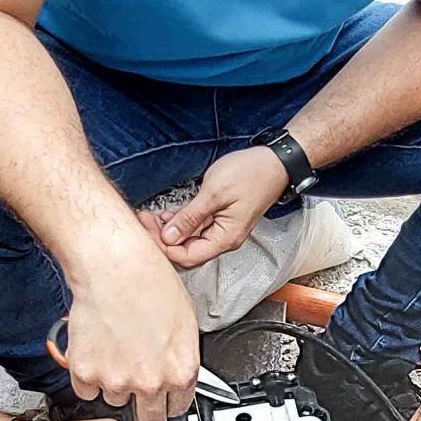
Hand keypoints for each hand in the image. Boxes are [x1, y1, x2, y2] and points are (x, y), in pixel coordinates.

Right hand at [62, 233, 202, 420]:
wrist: (114, 265)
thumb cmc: (150, 282)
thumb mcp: (186, 323)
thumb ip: (181, 358)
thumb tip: (177, 373)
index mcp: (181, 372)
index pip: (177, 409)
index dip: (168, 402)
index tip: (162, 399)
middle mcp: (150, 382)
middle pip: (148, 417)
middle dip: (144, 404)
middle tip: (135, 379)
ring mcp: (115, 381)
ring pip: (115, 400)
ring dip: (114, 383)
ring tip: (114, 349)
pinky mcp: (85, 373)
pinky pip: (86, 390)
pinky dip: (88, 376)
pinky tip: (96, 351)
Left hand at [139, 146, 288, 269]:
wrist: (274, 163)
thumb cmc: (252, 174)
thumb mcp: (214, 193)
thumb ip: (190, 217)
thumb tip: (169, 236)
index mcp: (225, 238)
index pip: (187, 257)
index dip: (165, 246)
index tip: (148, 229)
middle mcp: (224, 239)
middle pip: (186, 252)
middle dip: (163, 239)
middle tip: (145, 221)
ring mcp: (222, 229)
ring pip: (189, 240)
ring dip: (169, 230)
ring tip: (151, 216)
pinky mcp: (220, 219)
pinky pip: (196, 228)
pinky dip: (180, 223)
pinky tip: (167, 215)